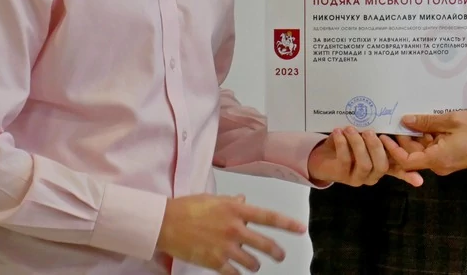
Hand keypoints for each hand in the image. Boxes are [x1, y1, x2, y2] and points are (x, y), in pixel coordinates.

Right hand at [155, 194, 304, 272]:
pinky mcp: (214, 261)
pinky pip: (234, 272)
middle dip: (276, 252)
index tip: (301, 229)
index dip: (287, 224)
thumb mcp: (213, 199)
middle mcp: (234, 228)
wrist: (165, 223)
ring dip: (255, 264)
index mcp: (236, 210)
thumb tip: (244, 200)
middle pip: (265, 244)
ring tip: (254, 264)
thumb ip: (232, 201)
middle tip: (281, 255)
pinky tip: (239, 272)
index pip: (269, 217)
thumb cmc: (187, 207)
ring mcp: (225, 246)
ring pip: (252, 261)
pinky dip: (239, 273)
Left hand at [308, 127, 422, 187]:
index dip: (409, 175)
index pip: (398, 171)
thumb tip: (391, 122)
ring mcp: (357, 177)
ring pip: (364, 164)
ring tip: (350, 129)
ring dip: (357, 144)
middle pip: (381, 165)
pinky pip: (345, 159)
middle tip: (369, 131)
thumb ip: (377, 134)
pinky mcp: (341, 175)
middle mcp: (371, 175)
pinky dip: (342, 144)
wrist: (322, 156)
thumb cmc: (348, 145)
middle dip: (376, 147)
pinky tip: (339, 132)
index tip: (419, 179)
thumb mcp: (363, 138)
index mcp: (381, 166)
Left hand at [381, 111, 466, 175]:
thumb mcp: (450, 121)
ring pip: (422, 151)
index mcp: (437, 159)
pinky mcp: (449, 158)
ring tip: (409, 118)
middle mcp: (438, 165)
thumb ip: (426, 122)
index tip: (384, 136)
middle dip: (403, 139)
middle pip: (413, 155)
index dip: (393, 149)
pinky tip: (424, 124)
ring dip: (415, 137)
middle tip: (396, 120)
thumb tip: (406, 120)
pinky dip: (426, 138)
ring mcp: (444, 163)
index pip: (407, 161)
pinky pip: (432, 150)